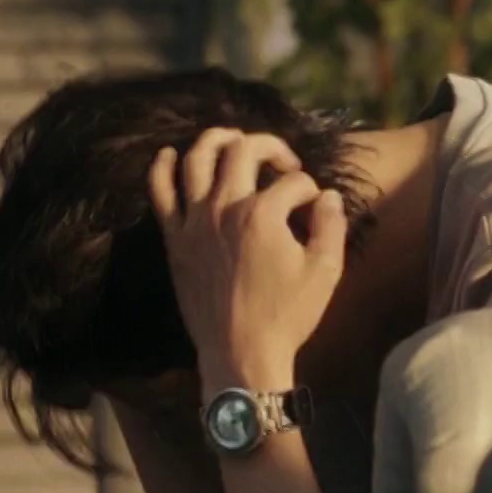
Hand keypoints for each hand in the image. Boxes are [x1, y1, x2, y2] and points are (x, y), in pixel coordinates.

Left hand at [148, 128, 347, 396]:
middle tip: (285, 162)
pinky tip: (171, 154)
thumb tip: (329, 196)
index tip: (316, 211)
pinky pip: (160, 192)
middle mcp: (224, 208)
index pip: (294, 183)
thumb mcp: (326, 272)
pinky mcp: (175, 238)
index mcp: (263, 215)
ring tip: (234, 140)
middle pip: (244, 150)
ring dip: (218, 139)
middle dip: (271, 147)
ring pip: (197, 158)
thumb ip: (332, 226)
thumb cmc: (287, 315)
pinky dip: (163, 167)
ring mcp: (194, 221)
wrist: (241, 353)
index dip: (311, 191)